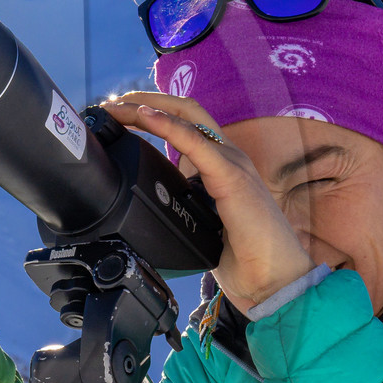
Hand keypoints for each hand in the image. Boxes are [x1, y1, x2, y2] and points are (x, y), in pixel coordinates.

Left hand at [103, 92, 314, 313]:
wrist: (272, 281)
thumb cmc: (243, 258)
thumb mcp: (200, 222)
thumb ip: (184, 203)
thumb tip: (153, 202)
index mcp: (221, 165)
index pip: (185, 124)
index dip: (153, 113)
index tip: (119, 117)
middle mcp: (228, 156)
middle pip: (185, 110)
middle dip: (145, 100)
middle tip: (111, 104)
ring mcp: (232, 163)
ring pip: (187, 117)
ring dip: (148, 108)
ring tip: (118, 107)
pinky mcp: (232, 177)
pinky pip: (196, 142)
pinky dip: (167, 126)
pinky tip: (145, 117)